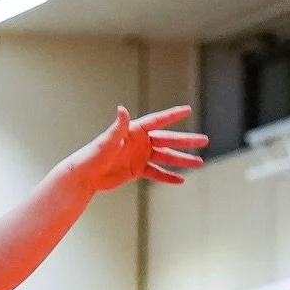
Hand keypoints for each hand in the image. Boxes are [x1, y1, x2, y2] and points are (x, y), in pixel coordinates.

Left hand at [71, 105, 206, 192]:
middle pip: (167, 140)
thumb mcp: (107, 141)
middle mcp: (139, 142)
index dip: (173, 115)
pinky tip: (181, 180)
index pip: (157, 121)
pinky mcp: (136, 170)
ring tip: (199, 163)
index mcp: (134, 131)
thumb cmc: (93, 155)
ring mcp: (139, 156)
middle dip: (186, 141)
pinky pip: (156, 173)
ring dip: (182, 160)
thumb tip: (122, 109)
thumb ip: (118, 127)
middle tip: (205, 141)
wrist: (84, 176)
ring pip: (165, 157)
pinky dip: (168, 177)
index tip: (188, 110)